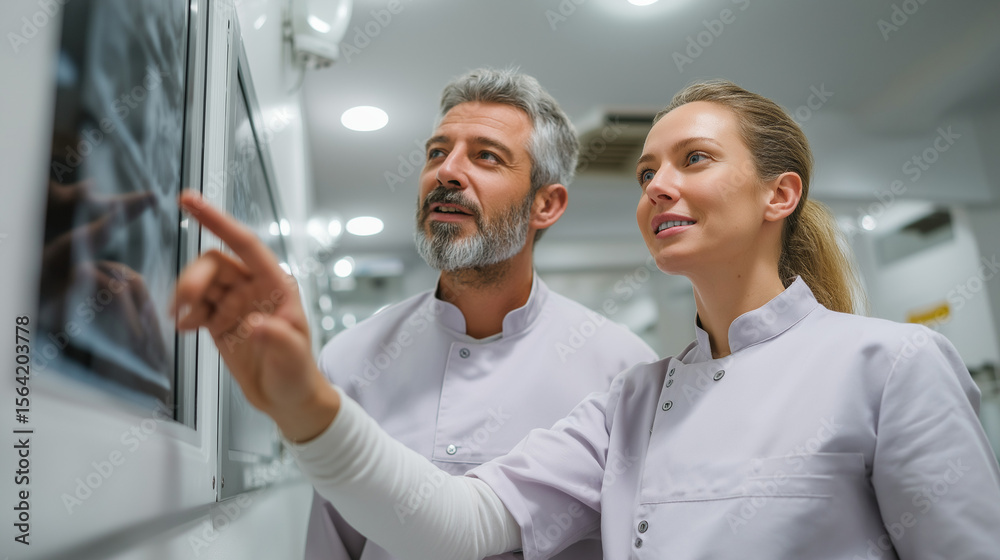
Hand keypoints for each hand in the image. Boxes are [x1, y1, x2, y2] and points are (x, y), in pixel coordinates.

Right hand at [173, 191, 338, 441]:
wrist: (287, 400)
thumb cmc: (299, 374)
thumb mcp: (293, 358)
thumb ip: (277, 339)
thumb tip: (254, 325)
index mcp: (277, 285)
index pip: (245, 244)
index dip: (218, 220)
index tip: (189, 200)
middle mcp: (254, 288)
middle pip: (214, 263)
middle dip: (194, 278)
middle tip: (184, 304)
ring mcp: (235, 303)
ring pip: (201, 281)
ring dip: (185, 295)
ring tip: (182, 321)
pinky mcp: (218, 321)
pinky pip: (194, 305)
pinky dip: (184, 313)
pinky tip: (185, 329)